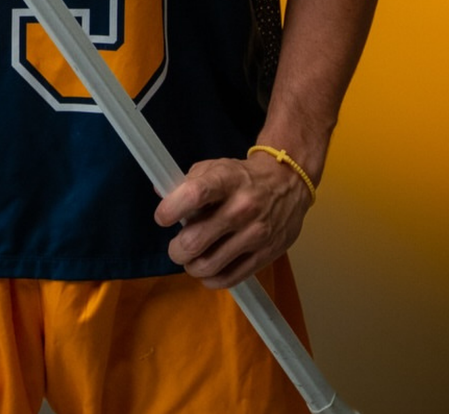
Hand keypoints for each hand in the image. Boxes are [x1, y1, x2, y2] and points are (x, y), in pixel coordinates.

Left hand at [153, 152, 313, 288]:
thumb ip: (187, 182)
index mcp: (226, 180)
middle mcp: (242, 207)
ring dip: (191, 266)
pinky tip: (207, 271)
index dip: (170, 210)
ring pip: (209, 264)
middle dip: (176, 249)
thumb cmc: (243, 176)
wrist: (288, 183)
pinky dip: (211, 279)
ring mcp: (255, 234)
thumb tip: (160, 195)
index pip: (194, 195)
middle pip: (196, 240)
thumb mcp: (215, 167)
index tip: (162, 218)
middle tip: (176, 248)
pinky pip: (230, 278)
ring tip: (191, 259)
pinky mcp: (265, 255)